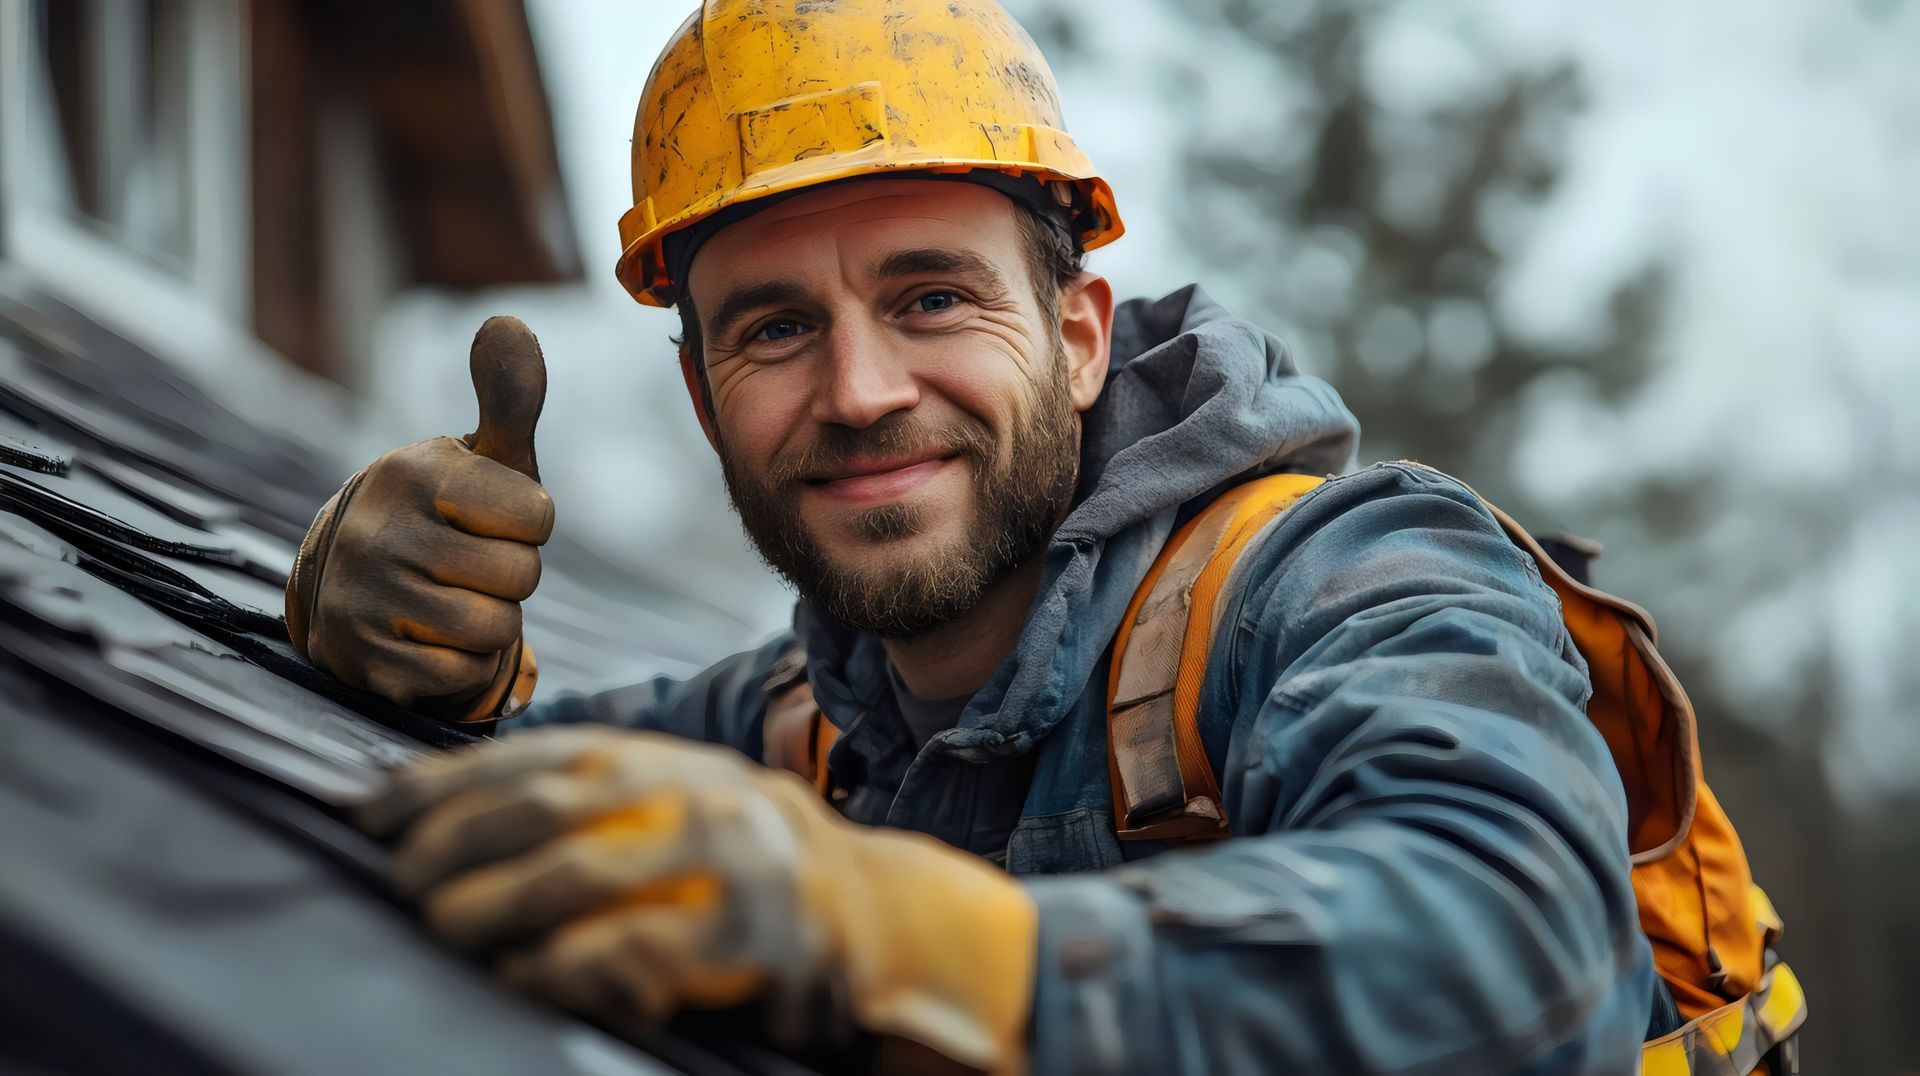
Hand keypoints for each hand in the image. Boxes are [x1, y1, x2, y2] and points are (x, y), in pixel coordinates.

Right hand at [285, 317, 552, 719]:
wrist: (356, 584)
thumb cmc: (449, 515)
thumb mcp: (484, 459)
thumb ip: (511, 398)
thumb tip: (509, 321)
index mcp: (411, 472)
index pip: (538, 517)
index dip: (530, 525)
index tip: (492, 519)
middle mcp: (375, 531)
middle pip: (521, 576)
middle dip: (511, 575)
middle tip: (470, 564)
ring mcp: (362, 598)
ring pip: (495, 628)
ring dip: (492, 623)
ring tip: (453, 598)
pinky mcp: (364, 661)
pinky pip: (463, 674)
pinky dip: (464, 664)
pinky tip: (431, 637)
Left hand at [359, 727, 1036, 1072]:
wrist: (875, 913)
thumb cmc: (746, 865)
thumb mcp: (676, 807)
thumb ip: (591, 803)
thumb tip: (448, 813)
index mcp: (670, 759)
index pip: (542, 753)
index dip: (451, 779)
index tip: (377, 809)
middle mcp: (698, 792)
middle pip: (553, 805)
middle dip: (458, 841)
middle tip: (402, 877)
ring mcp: (730, 860)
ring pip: (591, 869)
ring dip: (498, 901)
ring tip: (444, 922)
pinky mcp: (752, 936)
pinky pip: (645, 946)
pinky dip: (574, 960)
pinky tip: (529, 970)